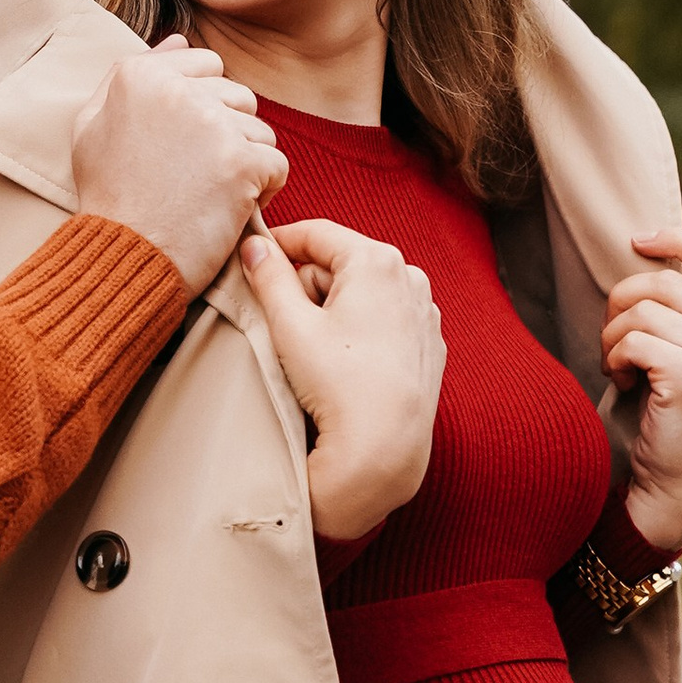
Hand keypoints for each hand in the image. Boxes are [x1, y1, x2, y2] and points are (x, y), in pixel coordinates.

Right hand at [71, 33, 286, 294]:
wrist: (122, 258)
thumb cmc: (108, 196)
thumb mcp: (91, 126)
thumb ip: (128, 75)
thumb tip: (178, 40)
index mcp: (140, 75)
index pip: (206, 64)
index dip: (202, 105)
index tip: (182, 143)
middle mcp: (178, 90)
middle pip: (238, 95)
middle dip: (227, 133)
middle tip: (195, 174)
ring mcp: (212, 125)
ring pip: (260, 130)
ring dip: (245, 162)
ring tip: (209, 193)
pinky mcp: (241, 163)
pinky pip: (277, 164)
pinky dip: (263, 191)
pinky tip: (230, 208)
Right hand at [242, 216, 444, 546]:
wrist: (385, 449)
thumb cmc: (338, 384)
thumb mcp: (291, 325)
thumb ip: (269, 276)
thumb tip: (255, 247)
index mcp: (377, 260)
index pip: (316, 233)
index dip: (278, 242)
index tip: (252, 260)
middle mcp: (410, 276)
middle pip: (339, 263)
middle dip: (308, 286)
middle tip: (289, 326)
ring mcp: (424, 311)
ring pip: (362, 292)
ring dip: (334, 309)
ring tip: (318, 352)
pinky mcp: (429, 343)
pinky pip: (385, 320)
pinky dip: (362, 331)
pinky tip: (347, 365)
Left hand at [600, 228, 681, 561]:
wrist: (678, 484)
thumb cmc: (677, 415)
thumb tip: (647, 247)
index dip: (677, 238)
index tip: (637, 239)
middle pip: (665, 281)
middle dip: (622, 304)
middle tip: (614, 340)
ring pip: (641, 310)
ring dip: (613, 337)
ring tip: (618, 367)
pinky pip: (632, 339)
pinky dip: (613, 357)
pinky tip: (621, 381)